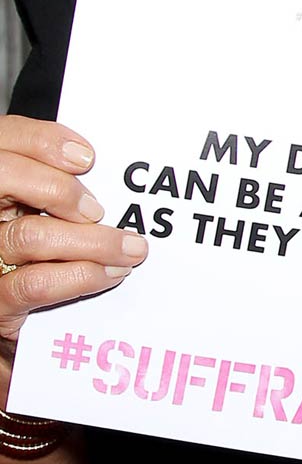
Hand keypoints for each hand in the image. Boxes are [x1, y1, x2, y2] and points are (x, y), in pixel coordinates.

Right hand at [0, 117, 146, 354]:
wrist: (17, 324)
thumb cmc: (38, 260)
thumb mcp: (40, 212)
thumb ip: (54, 185)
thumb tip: (96, 167)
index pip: (5, 139)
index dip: (43, 141)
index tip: (87, 157)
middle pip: (4, 176)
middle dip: (59, 188)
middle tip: (98, 209)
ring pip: (29, 235)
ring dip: (92, 242)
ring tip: (128, 249)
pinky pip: (36, 283)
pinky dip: (81, 276)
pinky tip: (109, 274)